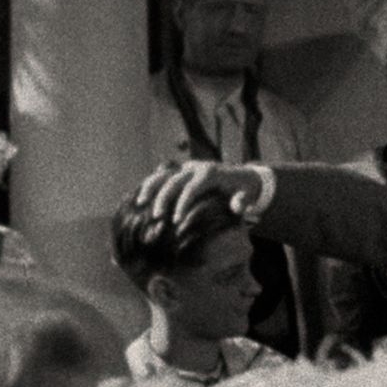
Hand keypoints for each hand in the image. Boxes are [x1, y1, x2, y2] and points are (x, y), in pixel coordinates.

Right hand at [135, 160, 262, 223]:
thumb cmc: (243, 190)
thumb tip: (237, 206)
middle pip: (174, 180)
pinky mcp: (181, 171)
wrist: (241, 176)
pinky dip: (151, 184)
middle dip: (163, 197)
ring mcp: (187, 168)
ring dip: (150, 187)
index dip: (183, 203)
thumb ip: (242, 202)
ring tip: (139, 203)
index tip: (176, 219)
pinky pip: (162, 176)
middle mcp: (196, 167)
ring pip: (164, 174)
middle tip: (156, 216)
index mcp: (211, 173)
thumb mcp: (247, 196)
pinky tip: (140, 198)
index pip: (192, 187)